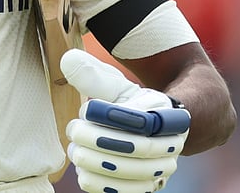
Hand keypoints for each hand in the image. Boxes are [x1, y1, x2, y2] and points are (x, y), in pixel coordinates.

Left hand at [62, 49, 188, 192]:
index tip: (86, 108)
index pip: (142, 117)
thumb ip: (94, 76)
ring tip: (76, 150)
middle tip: (74, 129)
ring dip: (96, 162)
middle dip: (98, 139)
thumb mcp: (117, 86)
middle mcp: (171, 144)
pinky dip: (101, 183)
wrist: (153, 133)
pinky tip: (83, 172)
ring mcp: (161, 169)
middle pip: (136, 147)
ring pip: (130, 172)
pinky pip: (125, 192)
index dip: (112, 115)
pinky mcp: (148, 188)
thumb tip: (68, 60)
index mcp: (166, 113)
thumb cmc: (131, 105)